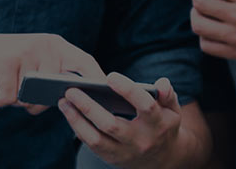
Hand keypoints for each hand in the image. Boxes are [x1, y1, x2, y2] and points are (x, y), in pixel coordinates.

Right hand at [0, 31, 103, 114]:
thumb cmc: (2, 63)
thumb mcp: (31, 62)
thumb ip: (49, 76)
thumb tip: (73, 102)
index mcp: (54, 44)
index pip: (85, 61)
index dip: (97, 79)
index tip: (104, 97)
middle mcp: (43, 45)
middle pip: (54, 91)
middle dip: (36, 102)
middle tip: (18, 91)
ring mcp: (25, 52)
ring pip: (31, 98)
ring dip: (15, 100)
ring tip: (4, 83)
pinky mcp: (5, 63)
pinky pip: (9, 99)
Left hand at [60, 73, 183, 168]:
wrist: (162, 159)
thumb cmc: (163, 125)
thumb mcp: (172, 109)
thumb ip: (167, 94)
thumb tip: (161, 84)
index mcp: (158, 124)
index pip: (145, 106)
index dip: (129, 91)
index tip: (110, 76)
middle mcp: (140, 141)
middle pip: (112, 125)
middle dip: (89, 107)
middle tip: (71, 90)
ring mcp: (125, 152)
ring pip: (96, 139)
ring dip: (76, 120)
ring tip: (63, 101)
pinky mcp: (112, 158)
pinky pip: (91, 145)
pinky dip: (78, 128)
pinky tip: (68, 112)